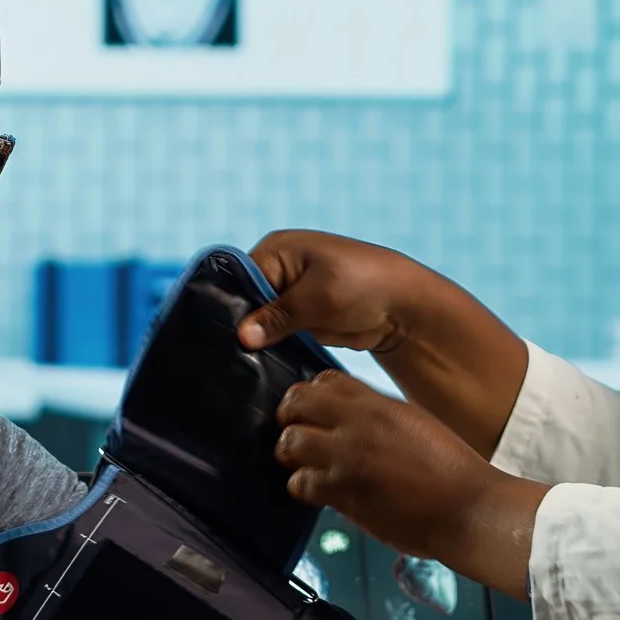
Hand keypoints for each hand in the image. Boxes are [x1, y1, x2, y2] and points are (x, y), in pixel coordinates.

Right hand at [243, 230, 530, 457]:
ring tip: (236, 367)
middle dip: (240, 328)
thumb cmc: (364, 286)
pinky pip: (276, 336)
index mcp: (276, 250)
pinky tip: (257, 369)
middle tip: (223, 359)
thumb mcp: (318, 299)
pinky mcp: (300, 320)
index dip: (227, 308)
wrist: (404, 308)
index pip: (237, 279)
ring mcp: (288, 296)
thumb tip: (242, 336)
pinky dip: (271, 350)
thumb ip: (278, 317)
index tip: (216, 338)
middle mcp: (278, 270)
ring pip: (259, 324)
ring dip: (256, 342)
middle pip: (244, 302)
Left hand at [275, 370, 547, 596]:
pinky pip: (300, 484)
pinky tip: (319, 492)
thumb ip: (379, 416)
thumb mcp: (414, 422)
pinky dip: (304, 488)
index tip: (314, 411)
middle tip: (296, 434)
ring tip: (304, 465)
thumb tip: (351, 419)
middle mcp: (358, 424)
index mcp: (379, 403)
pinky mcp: (342, 493)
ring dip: (292, 455)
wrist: (466, 507)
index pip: (323, 380)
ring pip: (289, 443)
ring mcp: (346, 458)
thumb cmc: (450, 467)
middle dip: (290, 418)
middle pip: (296, 403)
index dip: (311, 395)